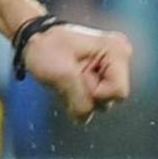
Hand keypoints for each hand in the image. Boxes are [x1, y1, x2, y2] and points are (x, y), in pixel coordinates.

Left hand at [20, 20, 134, 121]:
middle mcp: (120, 59)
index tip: (78, 76)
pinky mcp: (102, 77)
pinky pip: (94, 101)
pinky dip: (79, 97)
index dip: (96, 92)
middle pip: (111, 99)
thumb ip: (79, 99)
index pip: (118, 92)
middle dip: (87, 94)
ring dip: (81, 96)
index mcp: (117, 51)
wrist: (37, 40)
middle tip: (71, 76)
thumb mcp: (61, 74)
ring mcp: (112, 69)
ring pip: (102, 103)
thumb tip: (83, 118)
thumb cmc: (47, 48)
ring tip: (69, 78)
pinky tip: (70, 83)